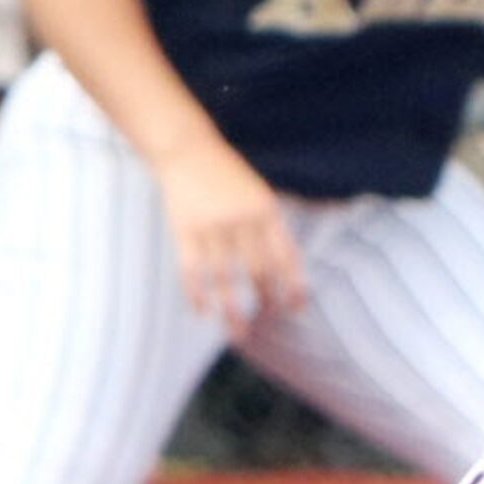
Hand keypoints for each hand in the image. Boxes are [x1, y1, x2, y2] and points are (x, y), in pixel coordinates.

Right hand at [153, 134, 305, 334]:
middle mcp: (242, 219)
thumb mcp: (258, 192)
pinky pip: (192, 271)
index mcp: (266, 209)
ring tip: (240, 333)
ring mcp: (212, 226)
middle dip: (266, 298)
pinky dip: (197, 294)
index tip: (299, 306)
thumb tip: (284, 265)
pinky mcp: (184, 231)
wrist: (189, 150)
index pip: (284, 252)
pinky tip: (202, 312)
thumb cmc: (227, 174)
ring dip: (233, 308)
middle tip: (270, 323)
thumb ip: (268, 225)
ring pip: (224, 278)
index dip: (292, 281)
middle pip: (257, 269)